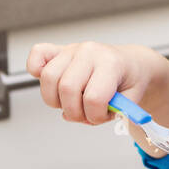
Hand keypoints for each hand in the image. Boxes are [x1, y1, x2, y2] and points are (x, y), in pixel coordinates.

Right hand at [25, 41, 156, 125]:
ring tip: (71, 102)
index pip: (93, 98)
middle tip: (84, 113)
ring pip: (48, 78)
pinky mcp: (59, 51)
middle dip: (74, 111)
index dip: (95, 115)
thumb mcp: (133, 99)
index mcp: (111, 63)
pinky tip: (51, 84)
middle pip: (67, 88)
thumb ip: (114, 113)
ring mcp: (72, 50)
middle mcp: (89, 52)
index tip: (101, 116)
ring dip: (55, 100)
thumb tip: (90, 118)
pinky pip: (37, 54)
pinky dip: (35, 70)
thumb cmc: (129, 80)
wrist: (131, 63)